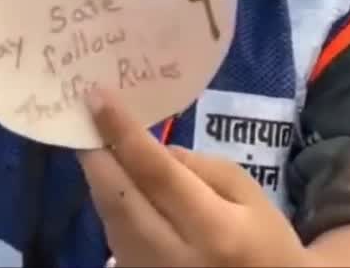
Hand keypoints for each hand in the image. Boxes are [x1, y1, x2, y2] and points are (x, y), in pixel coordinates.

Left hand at [78, 89, 312, 267]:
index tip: (96, 96)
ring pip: (108, 216)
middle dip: (95, 153)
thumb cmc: (267, 248)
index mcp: (214, 229)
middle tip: (83, 118)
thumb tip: (155, 149)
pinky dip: (110, 205)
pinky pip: (114, 234)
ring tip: (97, 147)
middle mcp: (173, 254)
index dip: (121, 132)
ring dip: (99, 178)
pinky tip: (114, 185)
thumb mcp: (253, 200)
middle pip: (117, 196)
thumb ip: (205, 167)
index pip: (155, 172)